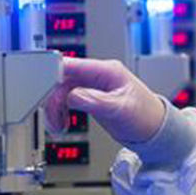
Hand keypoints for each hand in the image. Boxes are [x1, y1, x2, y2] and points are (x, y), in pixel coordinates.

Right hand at [43, 58, 166, 144]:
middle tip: (52, 118)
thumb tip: (73, 96)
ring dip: (54, 108)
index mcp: (106, 70)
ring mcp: (92, 85)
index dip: (52, 75)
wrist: (153, 130)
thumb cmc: (145, 116)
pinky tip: (61, 123)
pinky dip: (59, 111)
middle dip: (52, 98)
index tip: (42, 91)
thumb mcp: (119, 109)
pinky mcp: (89, 96)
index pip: (71, 64)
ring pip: (61, 90)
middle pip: (62, 79)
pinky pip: (66, 99)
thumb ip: (95, 101)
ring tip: (57, 126)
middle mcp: (97, 75)